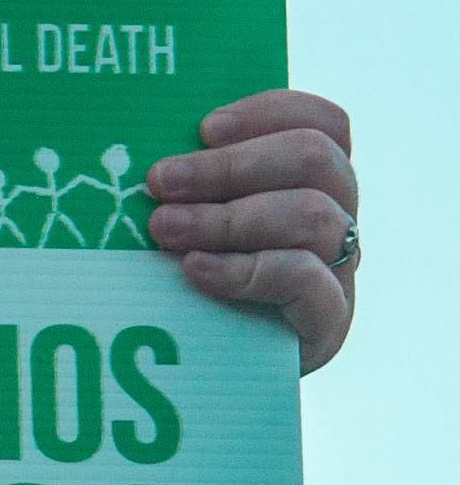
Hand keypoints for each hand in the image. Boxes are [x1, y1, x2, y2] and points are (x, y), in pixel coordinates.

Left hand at [144, 90, 357, 375]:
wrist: (216, 372)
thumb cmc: (194, 281)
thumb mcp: (195, 219)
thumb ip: (192, 181)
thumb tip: (144, 148)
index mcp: (313, 179)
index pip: (323, 122)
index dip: (268, 112)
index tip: (204, 127)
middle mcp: (337, 214)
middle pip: (315, 158)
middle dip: (230, 165)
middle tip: (159, 182)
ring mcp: (339, 267)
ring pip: (312, 215)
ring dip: (228, 217)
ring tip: (163, 229)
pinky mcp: (329, 319)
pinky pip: (305, 279)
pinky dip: (244, 269)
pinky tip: (194, 270)